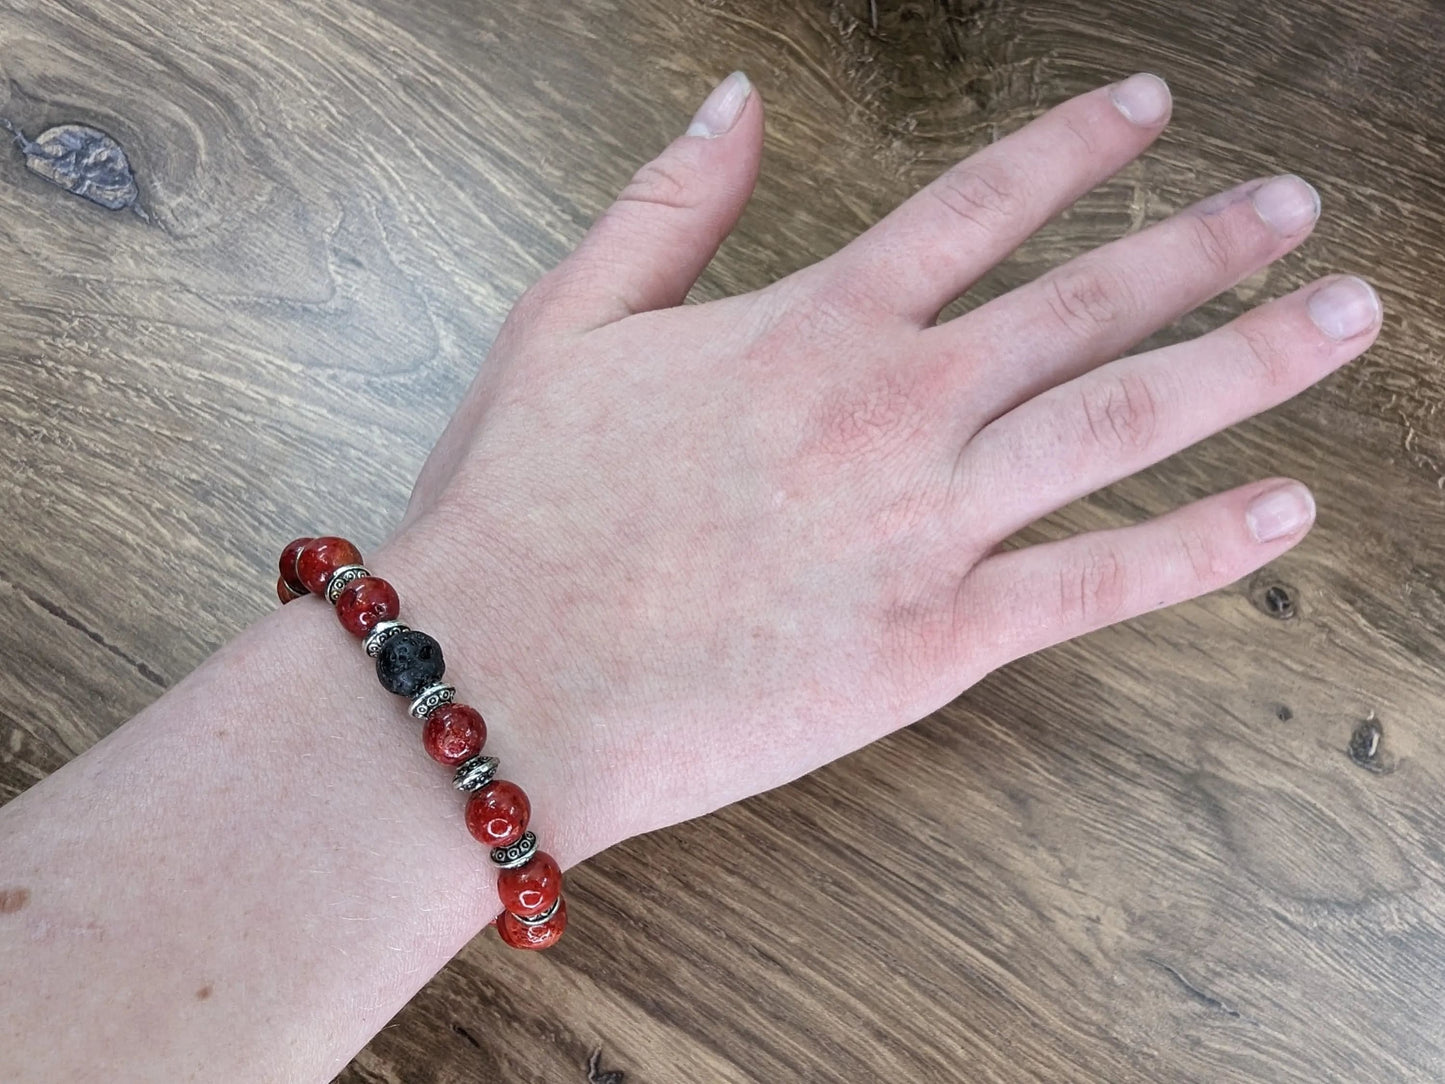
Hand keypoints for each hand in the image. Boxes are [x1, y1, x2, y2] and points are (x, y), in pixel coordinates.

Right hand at [383, 72, 1380, 864]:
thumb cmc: (519, 508)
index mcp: (810, 324)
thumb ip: (668, 204)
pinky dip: (1202, 547)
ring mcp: (926, 523)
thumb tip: (737, 98)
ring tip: (1343, 315)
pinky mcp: (934, 640)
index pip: (976, 204)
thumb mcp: (567, 320)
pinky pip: (1096, 584)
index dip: (1072, 147)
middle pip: (1087, 301)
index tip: (1150, 110)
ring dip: (1247, 360)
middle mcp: (893, 405)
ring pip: (1124, 421)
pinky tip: (1286, 511)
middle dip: (1203, 242)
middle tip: (1292, 208)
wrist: (505, 676)